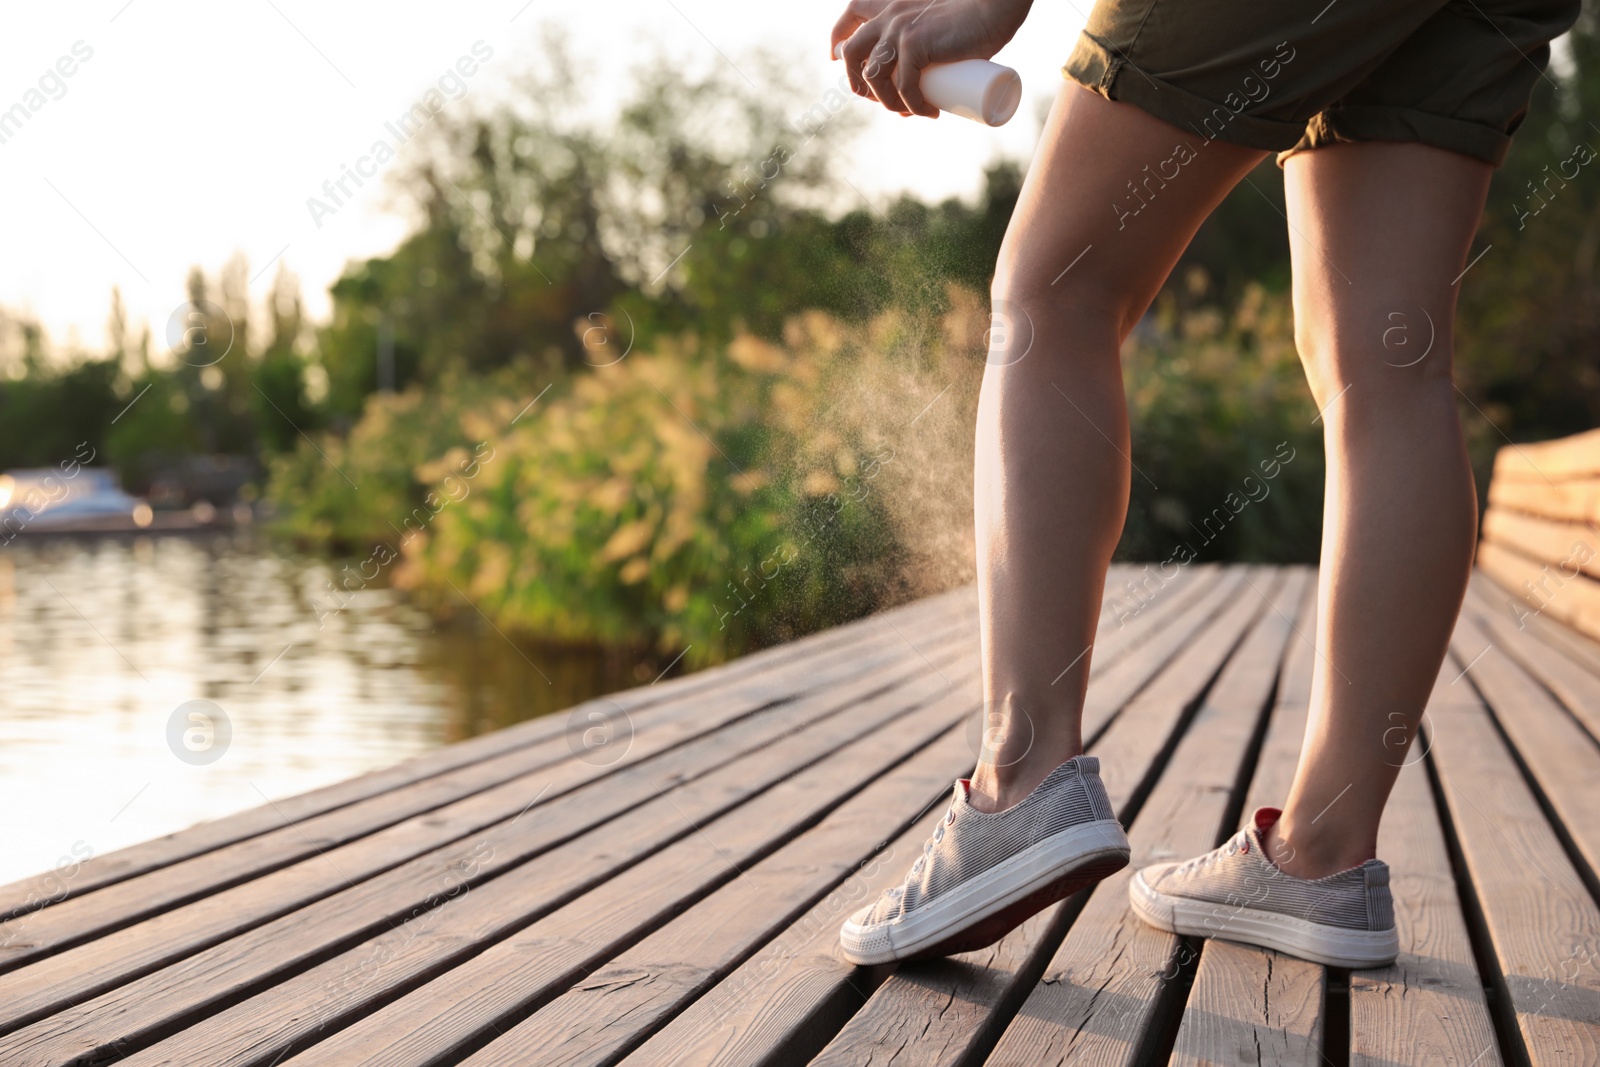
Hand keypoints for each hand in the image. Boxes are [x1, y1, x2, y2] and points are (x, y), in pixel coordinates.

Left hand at [830, 0, 1031, 117]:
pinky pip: (902, 85)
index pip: (852, 15)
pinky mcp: (914, 42)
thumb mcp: (939, 25)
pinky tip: (929, 112)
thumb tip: (928, 80)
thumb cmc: (975, 22)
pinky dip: (914, 105)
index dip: (839, 40)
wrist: (995, 9)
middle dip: (856, 81)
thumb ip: (927, 41)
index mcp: (892, 7)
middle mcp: (890, 14)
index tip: (838, 60)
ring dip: (888, 102)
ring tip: (911, 112)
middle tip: (879, 101)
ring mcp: (899, 27)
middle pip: (851, 50)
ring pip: (874, 75)